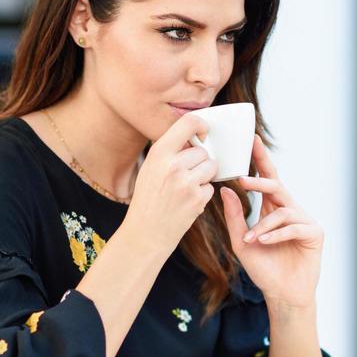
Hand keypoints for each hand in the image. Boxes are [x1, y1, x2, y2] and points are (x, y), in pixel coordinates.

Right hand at [123, 112, 218, 256]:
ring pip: (211, 167)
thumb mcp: (150, 168)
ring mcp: (186, 183)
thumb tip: (194, 135)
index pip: (188, 123)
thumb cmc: (148, 199)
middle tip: (186, 176)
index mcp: (159, 153)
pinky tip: (186, 202)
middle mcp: (172, 165)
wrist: (145, 233)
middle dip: (200, 162)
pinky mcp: (197, 200)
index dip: (202, 125)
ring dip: (204, 177)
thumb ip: (170, 151)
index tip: (204, 133)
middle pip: (202, 151)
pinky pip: (211, 188)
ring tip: (186, 188)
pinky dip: (203, 194)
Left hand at [219, 134, 323, 306]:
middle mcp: (290, 210)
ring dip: (263, 224)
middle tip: (242, 178)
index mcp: (273, 209)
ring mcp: (304, 221)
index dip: (261, 159)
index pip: (268, 178)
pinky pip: (293, 226)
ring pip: (282, 209)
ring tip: (252, 239)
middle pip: (277, 185)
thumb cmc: (263, 269)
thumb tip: (226, 190)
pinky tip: (263, 243)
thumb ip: (234, 217)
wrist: (281, 295)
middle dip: (260, 179)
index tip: (251, 140)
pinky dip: (275, 234)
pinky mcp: (314, 234)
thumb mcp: (241, 242)